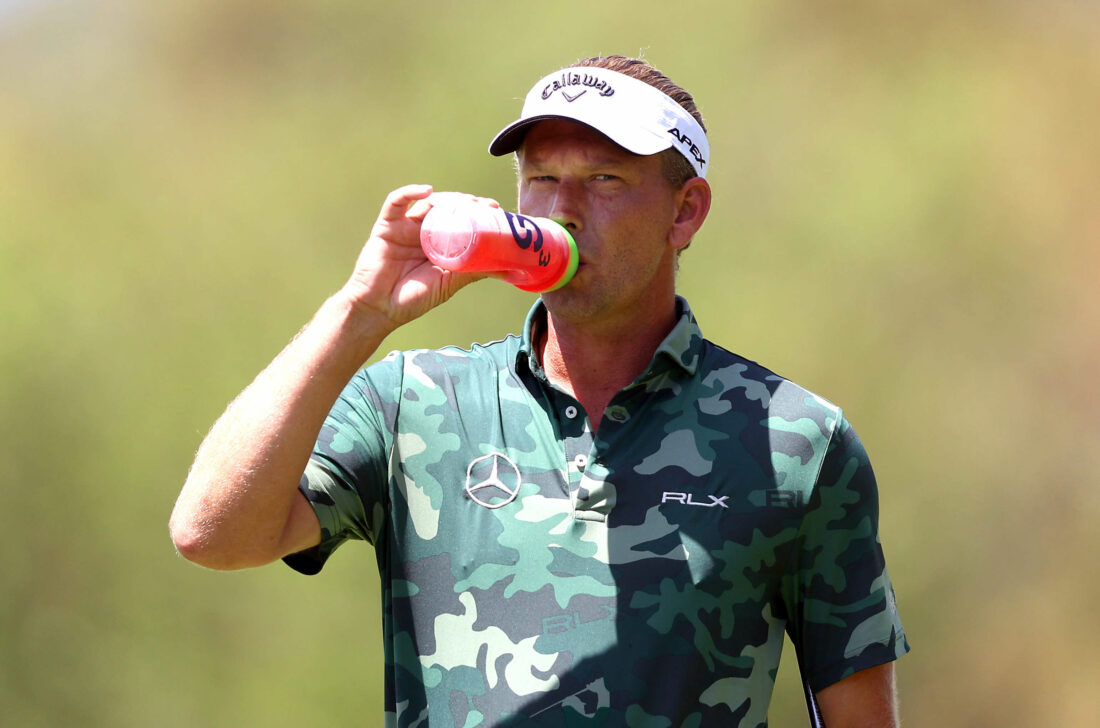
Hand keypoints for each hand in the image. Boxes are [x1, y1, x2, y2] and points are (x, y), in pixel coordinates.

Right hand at [340, 185, 497, 332]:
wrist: (380, 309)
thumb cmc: (413, 299)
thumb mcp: (450, 283)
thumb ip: (474, 271)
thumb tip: (509, 267)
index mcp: (439, 243)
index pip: (461, 220)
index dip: (478, 212)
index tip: (496, 210)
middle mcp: (423, 231)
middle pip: (447, 207)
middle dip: (467, 203)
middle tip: (485, 205)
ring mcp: (405, 227)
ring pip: (427, 202)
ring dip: (447, 198)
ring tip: (464, 202)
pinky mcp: (387, 226)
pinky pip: (396, 202)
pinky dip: (410, 192)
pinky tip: (427, 191)